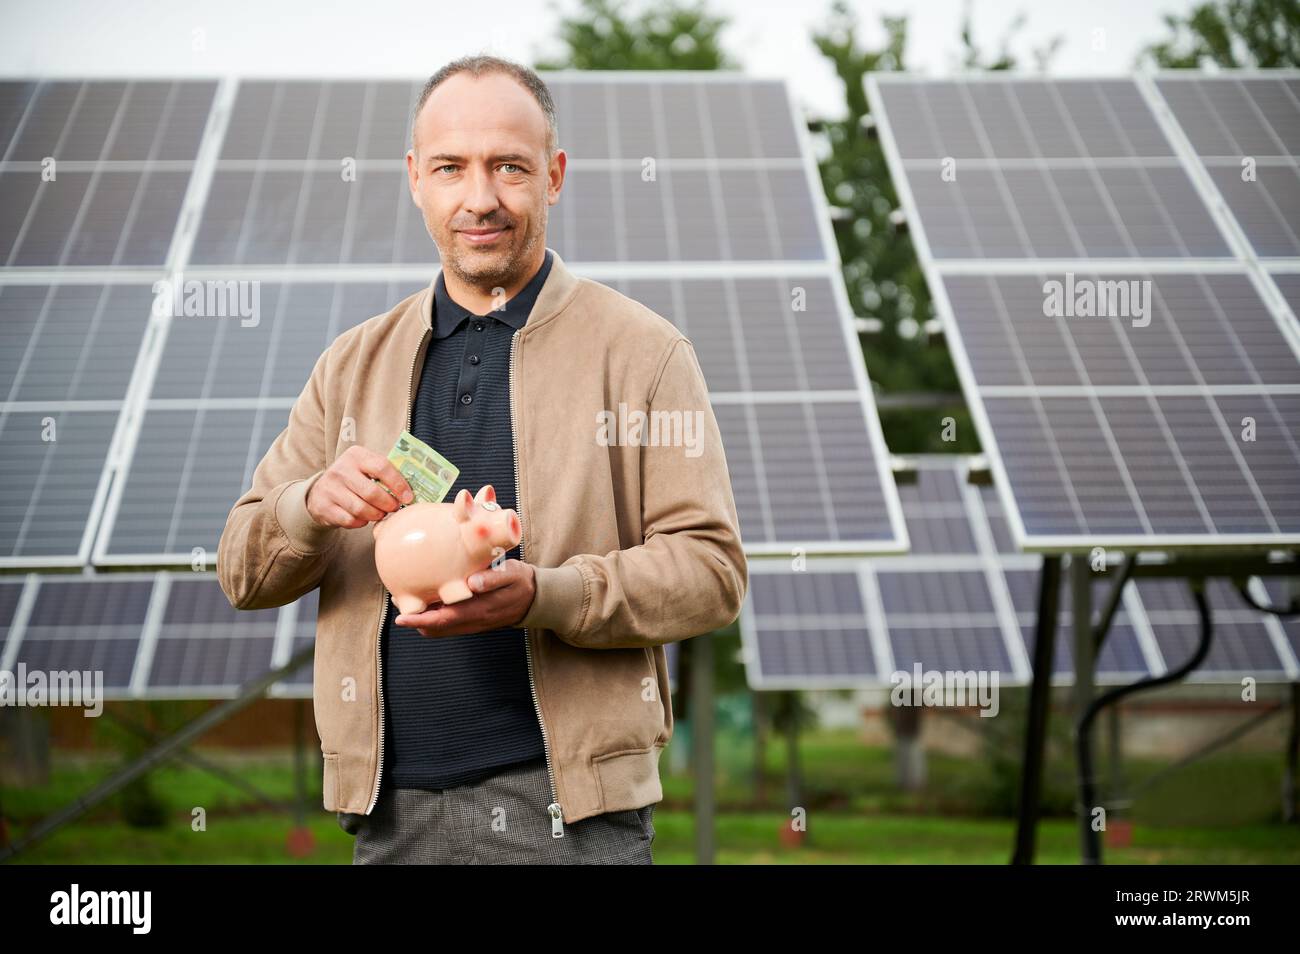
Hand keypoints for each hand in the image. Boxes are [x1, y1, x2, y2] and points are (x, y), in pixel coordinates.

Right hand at [306, 445, 413, 528]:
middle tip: (394, 508)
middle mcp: (341, 469)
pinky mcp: (324, 506)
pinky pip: (350, 520)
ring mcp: (330, 488)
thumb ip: (386, 473)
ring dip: (376, 515)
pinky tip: (363, 518)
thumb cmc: (353, 480)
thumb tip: (413, 490)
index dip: (398, 484)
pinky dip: (361, 522)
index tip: (408, 497)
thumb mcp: (365, 468)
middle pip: (372, 492)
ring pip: (361, 509)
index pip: (381, 466)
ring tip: (380, 513)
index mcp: (356, 455)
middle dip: (388, 504)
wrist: (319, 492)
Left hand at [395, 560, 536, 637]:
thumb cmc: (521, 582)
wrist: (534, 599)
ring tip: (408, 599)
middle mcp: (473, 622)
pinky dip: (432, 617)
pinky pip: (446, 625)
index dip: (421, 621)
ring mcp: (472, 624)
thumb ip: (493, 578)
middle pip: (436, 629)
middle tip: (399, 599)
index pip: (445, 620)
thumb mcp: (512, 574)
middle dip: (415, 620)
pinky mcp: (471, 622)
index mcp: (480, 610)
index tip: (401, 617)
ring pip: (439, 629)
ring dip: (422, 619)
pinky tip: (428, 600)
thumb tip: (472, 582)